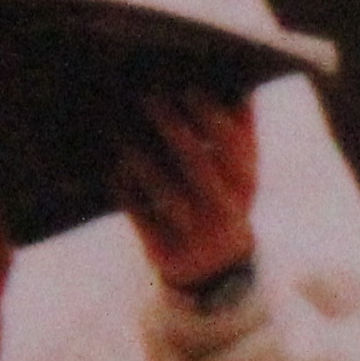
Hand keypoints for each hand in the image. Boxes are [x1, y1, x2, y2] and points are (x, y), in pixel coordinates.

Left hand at [113, 88, 261, 292]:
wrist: (214, 271)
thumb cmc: (221, 204)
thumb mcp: (241, 177)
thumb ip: (242, 137)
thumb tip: (242, 89)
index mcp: (246, 189)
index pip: (233, 149)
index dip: (212, 119)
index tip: (190, 89)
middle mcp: (224, 211)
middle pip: (197, 165)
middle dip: (173, 129)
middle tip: (149, 98)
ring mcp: (195, 235)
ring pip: (166, 193)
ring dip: (143, 161)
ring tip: (124, 133)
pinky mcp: (165, 252)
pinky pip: (141, 218)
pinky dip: (126, 194)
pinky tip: (113, 170)